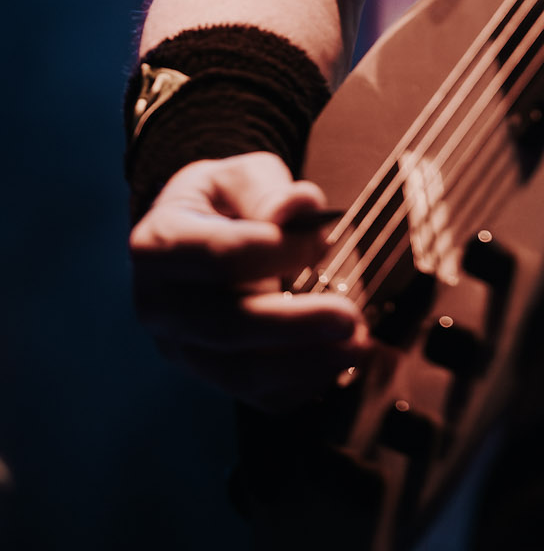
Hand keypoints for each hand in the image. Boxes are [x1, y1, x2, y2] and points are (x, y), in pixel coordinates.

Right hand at [130, 151, 369, 411]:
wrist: (199, 233)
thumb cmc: (225, 200)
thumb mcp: (242, 175)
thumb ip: (269, 190)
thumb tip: (296, 210)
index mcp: (159, 243)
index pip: (219, 257)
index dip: (275, 254)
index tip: (321, 242)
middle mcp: (159, 304)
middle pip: (228, 326)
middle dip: (296, 326)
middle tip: (350, 316)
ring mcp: (180, 347)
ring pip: (240, 372)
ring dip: (305, 363)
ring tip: (357, 343)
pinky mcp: (208, 375)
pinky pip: (255, 395)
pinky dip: (302, 384)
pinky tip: (338, 359)